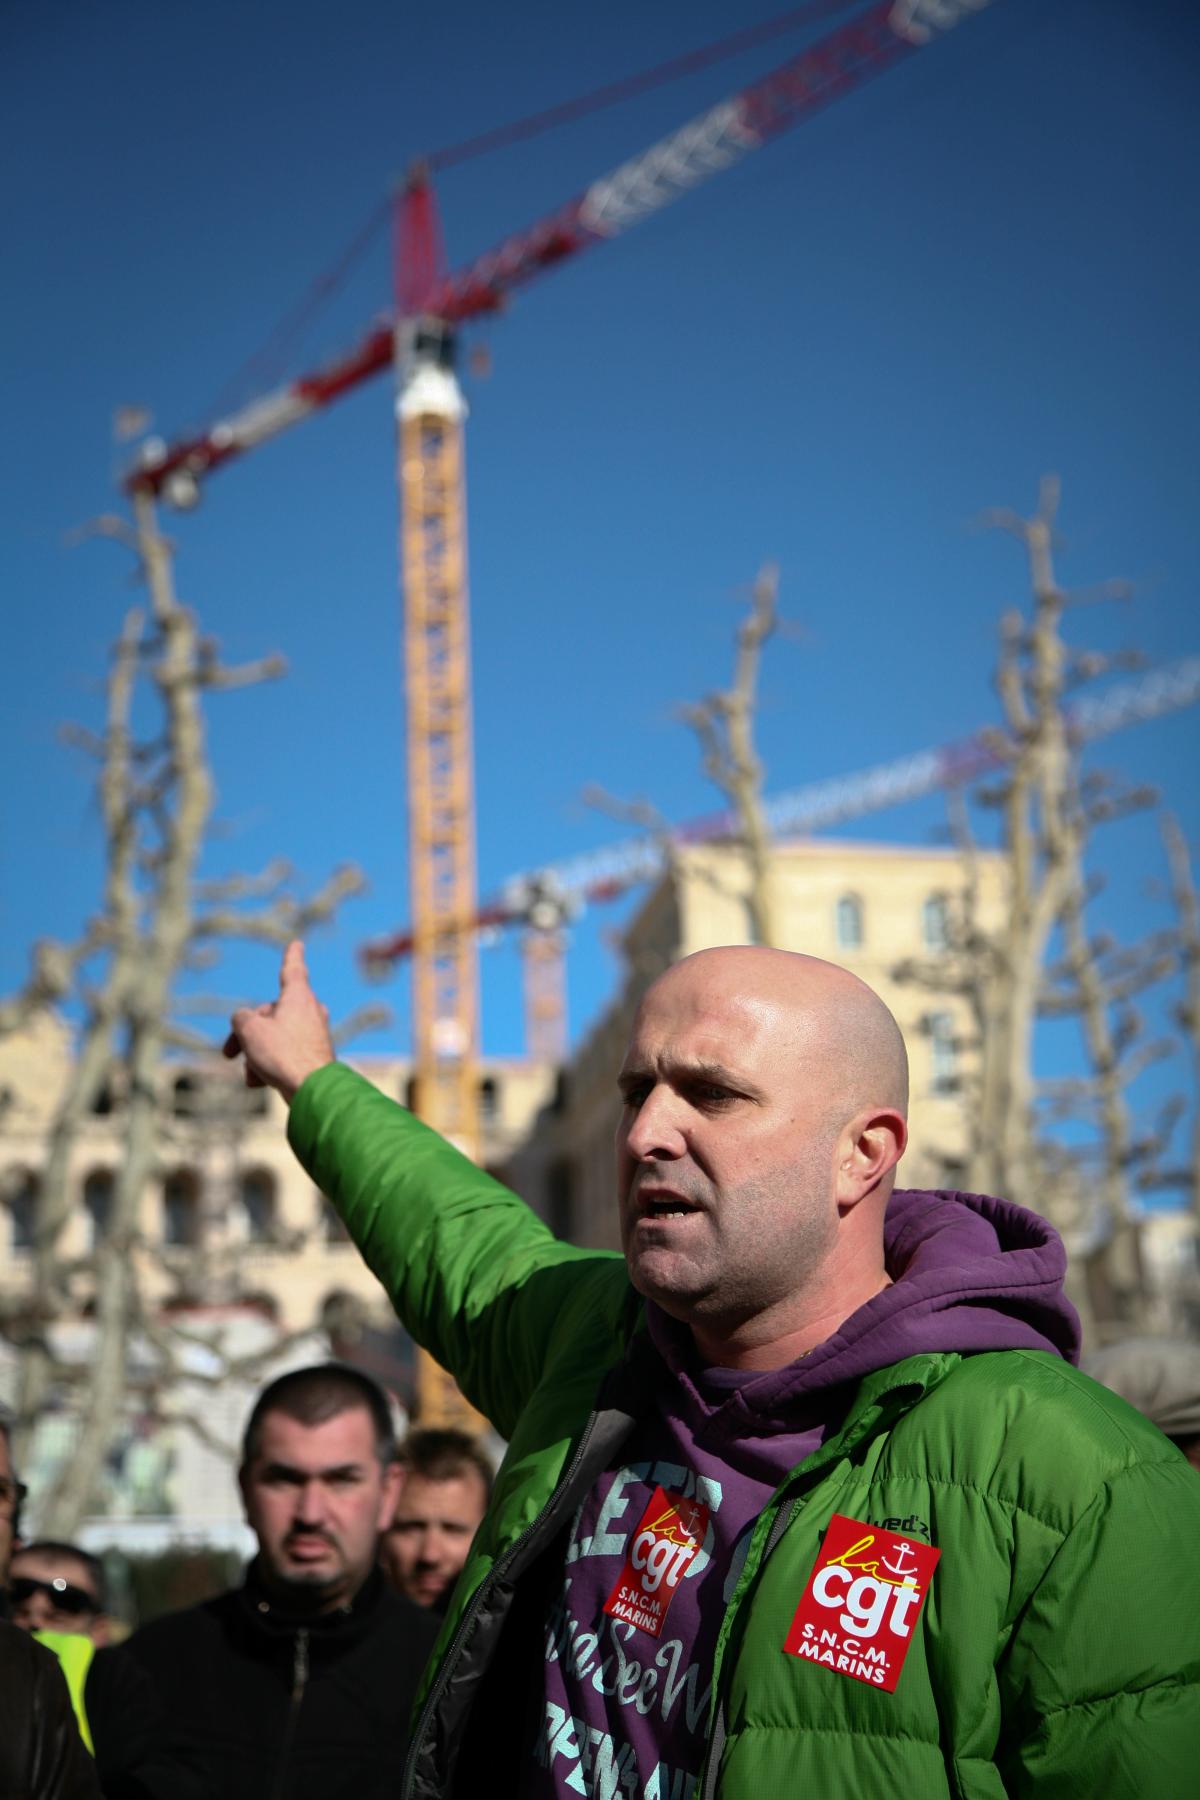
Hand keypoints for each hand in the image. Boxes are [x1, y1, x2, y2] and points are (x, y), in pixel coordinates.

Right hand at [224, 939, 335, 1104]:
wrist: (313, 1090)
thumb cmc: (283, 1054)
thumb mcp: (249, 1030)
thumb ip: (241, 1018)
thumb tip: (246, 1023)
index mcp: (298, 996)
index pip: (292, 969)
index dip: (291, 956)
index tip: (297, 943)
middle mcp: (310, 1011)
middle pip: (270, 1014)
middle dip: (246, 1033)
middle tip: (228, 1052)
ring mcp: (313, 1034)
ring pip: (274, 1037)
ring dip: (256, 1054)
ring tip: (252, 1073)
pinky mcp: (313, 1056)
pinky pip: (284, 1055)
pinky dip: (269, 1065)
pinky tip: (260, 1082)